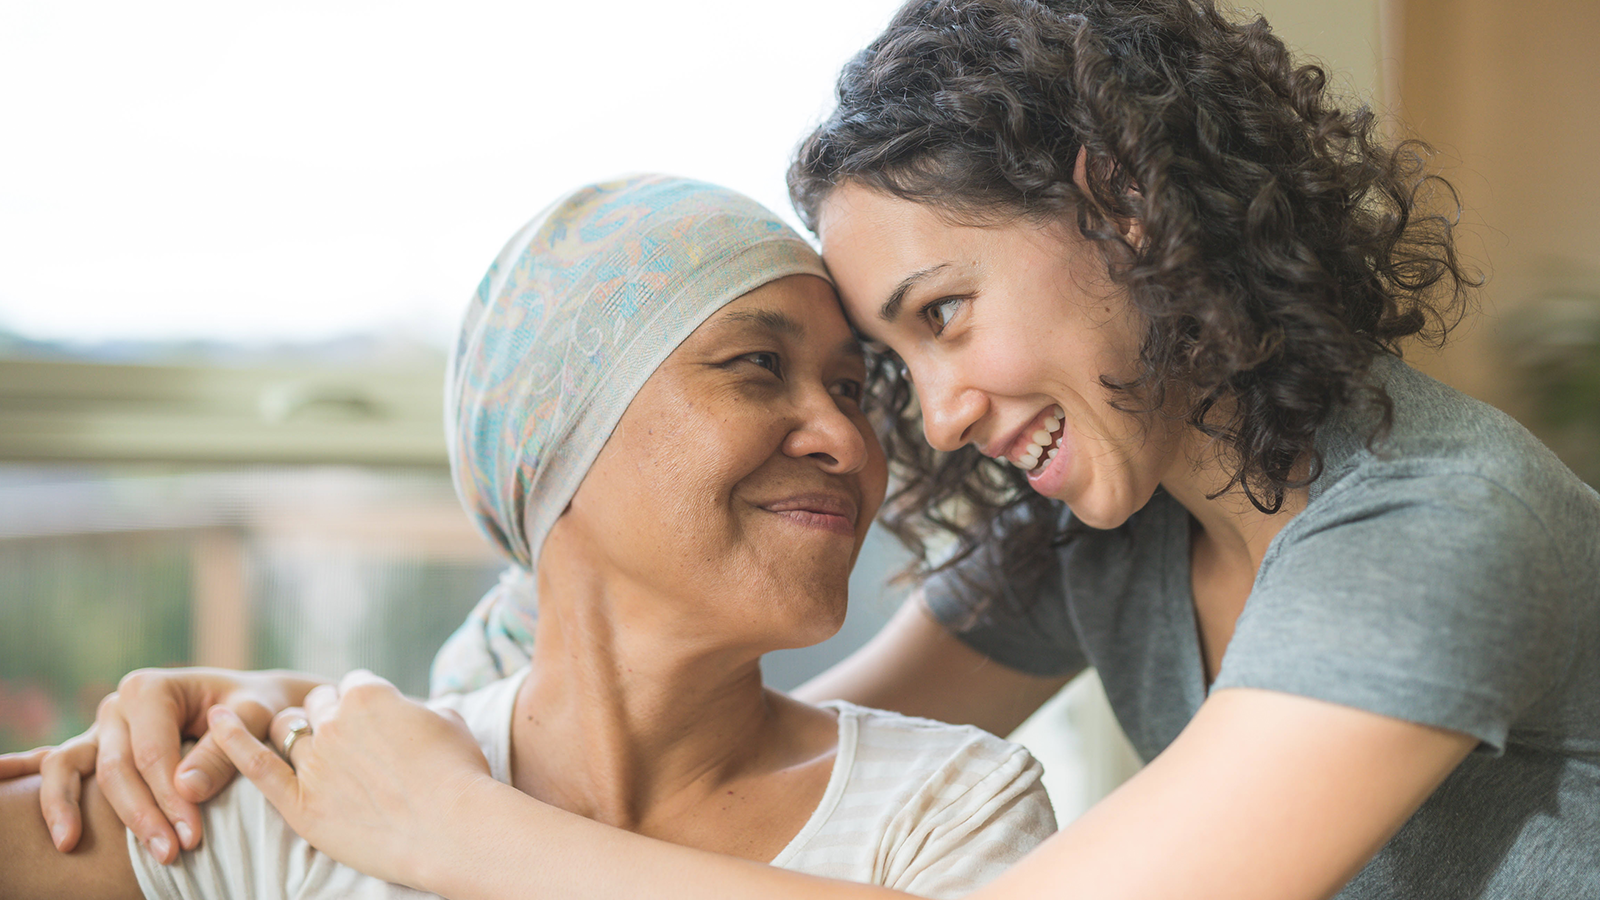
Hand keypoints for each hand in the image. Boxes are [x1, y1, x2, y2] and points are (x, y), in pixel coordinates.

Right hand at [0, 667, 320, 863]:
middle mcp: (119, 705)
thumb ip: (223, 752)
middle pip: (117, 768)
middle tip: (170, 853)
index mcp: (152, 689)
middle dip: (142, 815)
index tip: (191, 836)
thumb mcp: (255, 720)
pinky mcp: (95, 750)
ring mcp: (103, 728)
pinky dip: (57, 800)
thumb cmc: (253, 710)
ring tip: (82, 846)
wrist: (248, 707)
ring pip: (77, 771)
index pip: (153, 753)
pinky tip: (65, 837)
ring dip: (80, 812)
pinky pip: (64, 772)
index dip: (169, 798)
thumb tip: (186, 790)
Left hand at [208, 669, 492, 889]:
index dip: (364, 706)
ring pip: (288, 733)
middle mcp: (335, 722)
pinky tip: (216, 720)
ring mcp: (314, 762)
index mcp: (370, 695)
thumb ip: (425, 709)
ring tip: (313, 755)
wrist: (454, 828)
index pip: (353, 686)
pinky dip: (231, 740)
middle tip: (350, 747)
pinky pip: (255, 765)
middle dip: (329, 720)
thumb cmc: (462, 776)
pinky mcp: (299, 803)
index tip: (375, 725)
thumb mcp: (452, 723)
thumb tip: (422, 711)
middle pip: (317, 708)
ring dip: (297, 737)